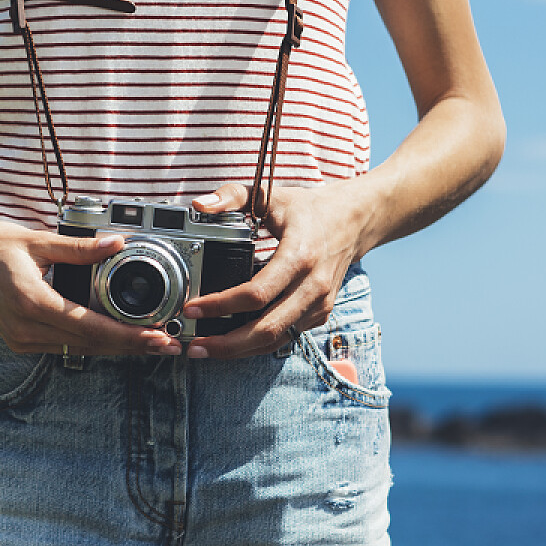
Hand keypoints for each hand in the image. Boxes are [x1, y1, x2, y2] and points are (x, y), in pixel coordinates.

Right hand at [0, 216, 184, 355]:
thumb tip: (117, 243)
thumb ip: (80, 247)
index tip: (156, 336)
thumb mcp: (37, 240)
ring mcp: (20, 338)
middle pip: (89, 345)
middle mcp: (24, 327)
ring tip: (149, 343)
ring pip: (78, 349)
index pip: (89, 327)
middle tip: (167, 344)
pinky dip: (91, 342)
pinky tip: (115, 338)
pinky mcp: (19, 339)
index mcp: (30, 300)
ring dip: (114, 348)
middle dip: (130, 346)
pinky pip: (63, 346)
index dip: (127, 335)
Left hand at [179, 181, 375, 359]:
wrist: (352, 222)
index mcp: (299, 256)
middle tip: (194, 346)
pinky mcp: (320, 314)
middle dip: (227, 343)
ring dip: (239, 350)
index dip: (221, 305)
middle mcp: (312, 286)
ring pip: (276, 340)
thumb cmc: (308, 210)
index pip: (256, 293)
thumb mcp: (271, 195)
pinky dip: (257, 344)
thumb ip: (232, 196)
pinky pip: (286, 337)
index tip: (193, 308)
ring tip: (206, 350)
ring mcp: (319, 304)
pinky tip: (232, 343)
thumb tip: (200, 206)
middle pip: (266, 328)